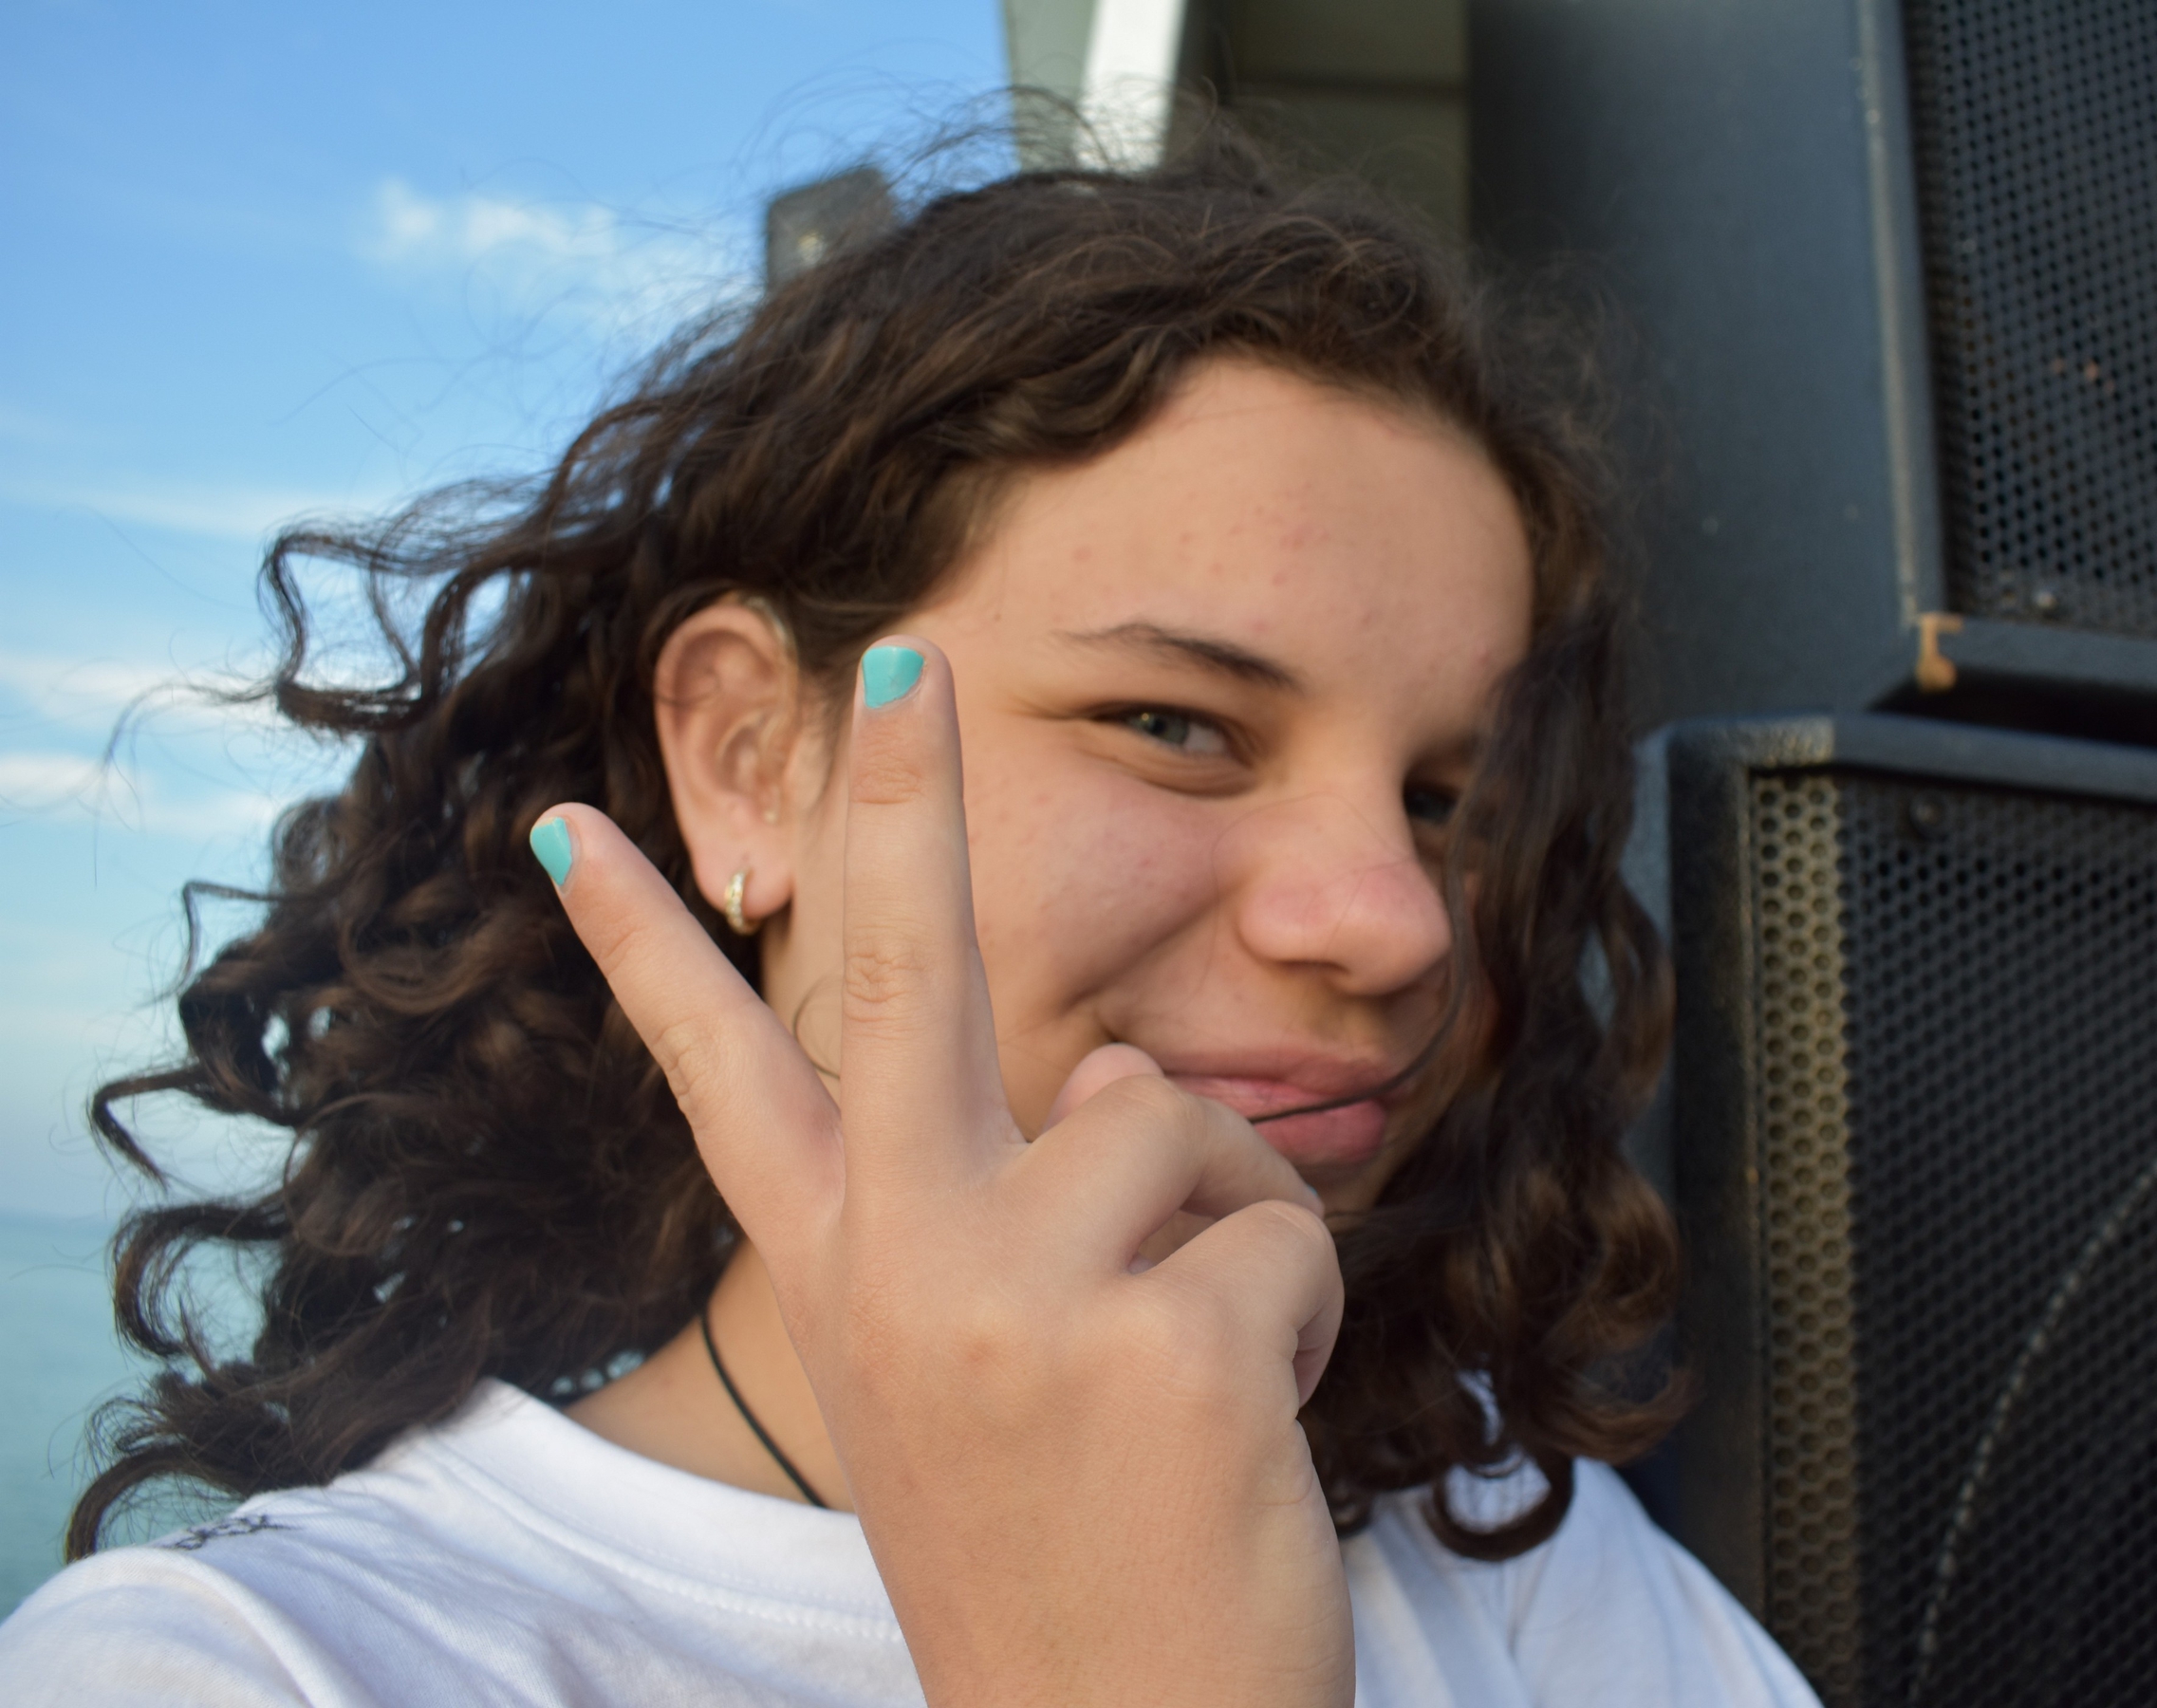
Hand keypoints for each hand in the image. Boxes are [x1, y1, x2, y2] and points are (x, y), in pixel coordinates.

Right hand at [536, 637, 1352, 1707]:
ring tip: (1184, 1380)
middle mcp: (903, 1266)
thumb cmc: (1069, 1555)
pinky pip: (1284, 1232)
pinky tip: (1238, 1428)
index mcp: (849, 1278)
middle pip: (900, 975)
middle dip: (899, 796)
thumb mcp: (989, 1379)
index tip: (570, 826)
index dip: (647, 948)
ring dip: (1222, 1231)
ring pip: (1172, 1120)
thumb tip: (1101, 1072)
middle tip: (900, 655)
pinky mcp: (1151, 1339)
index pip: (724, 1079)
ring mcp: (1015, 1297)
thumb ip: (1013, 1218)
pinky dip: (1297, 1316)